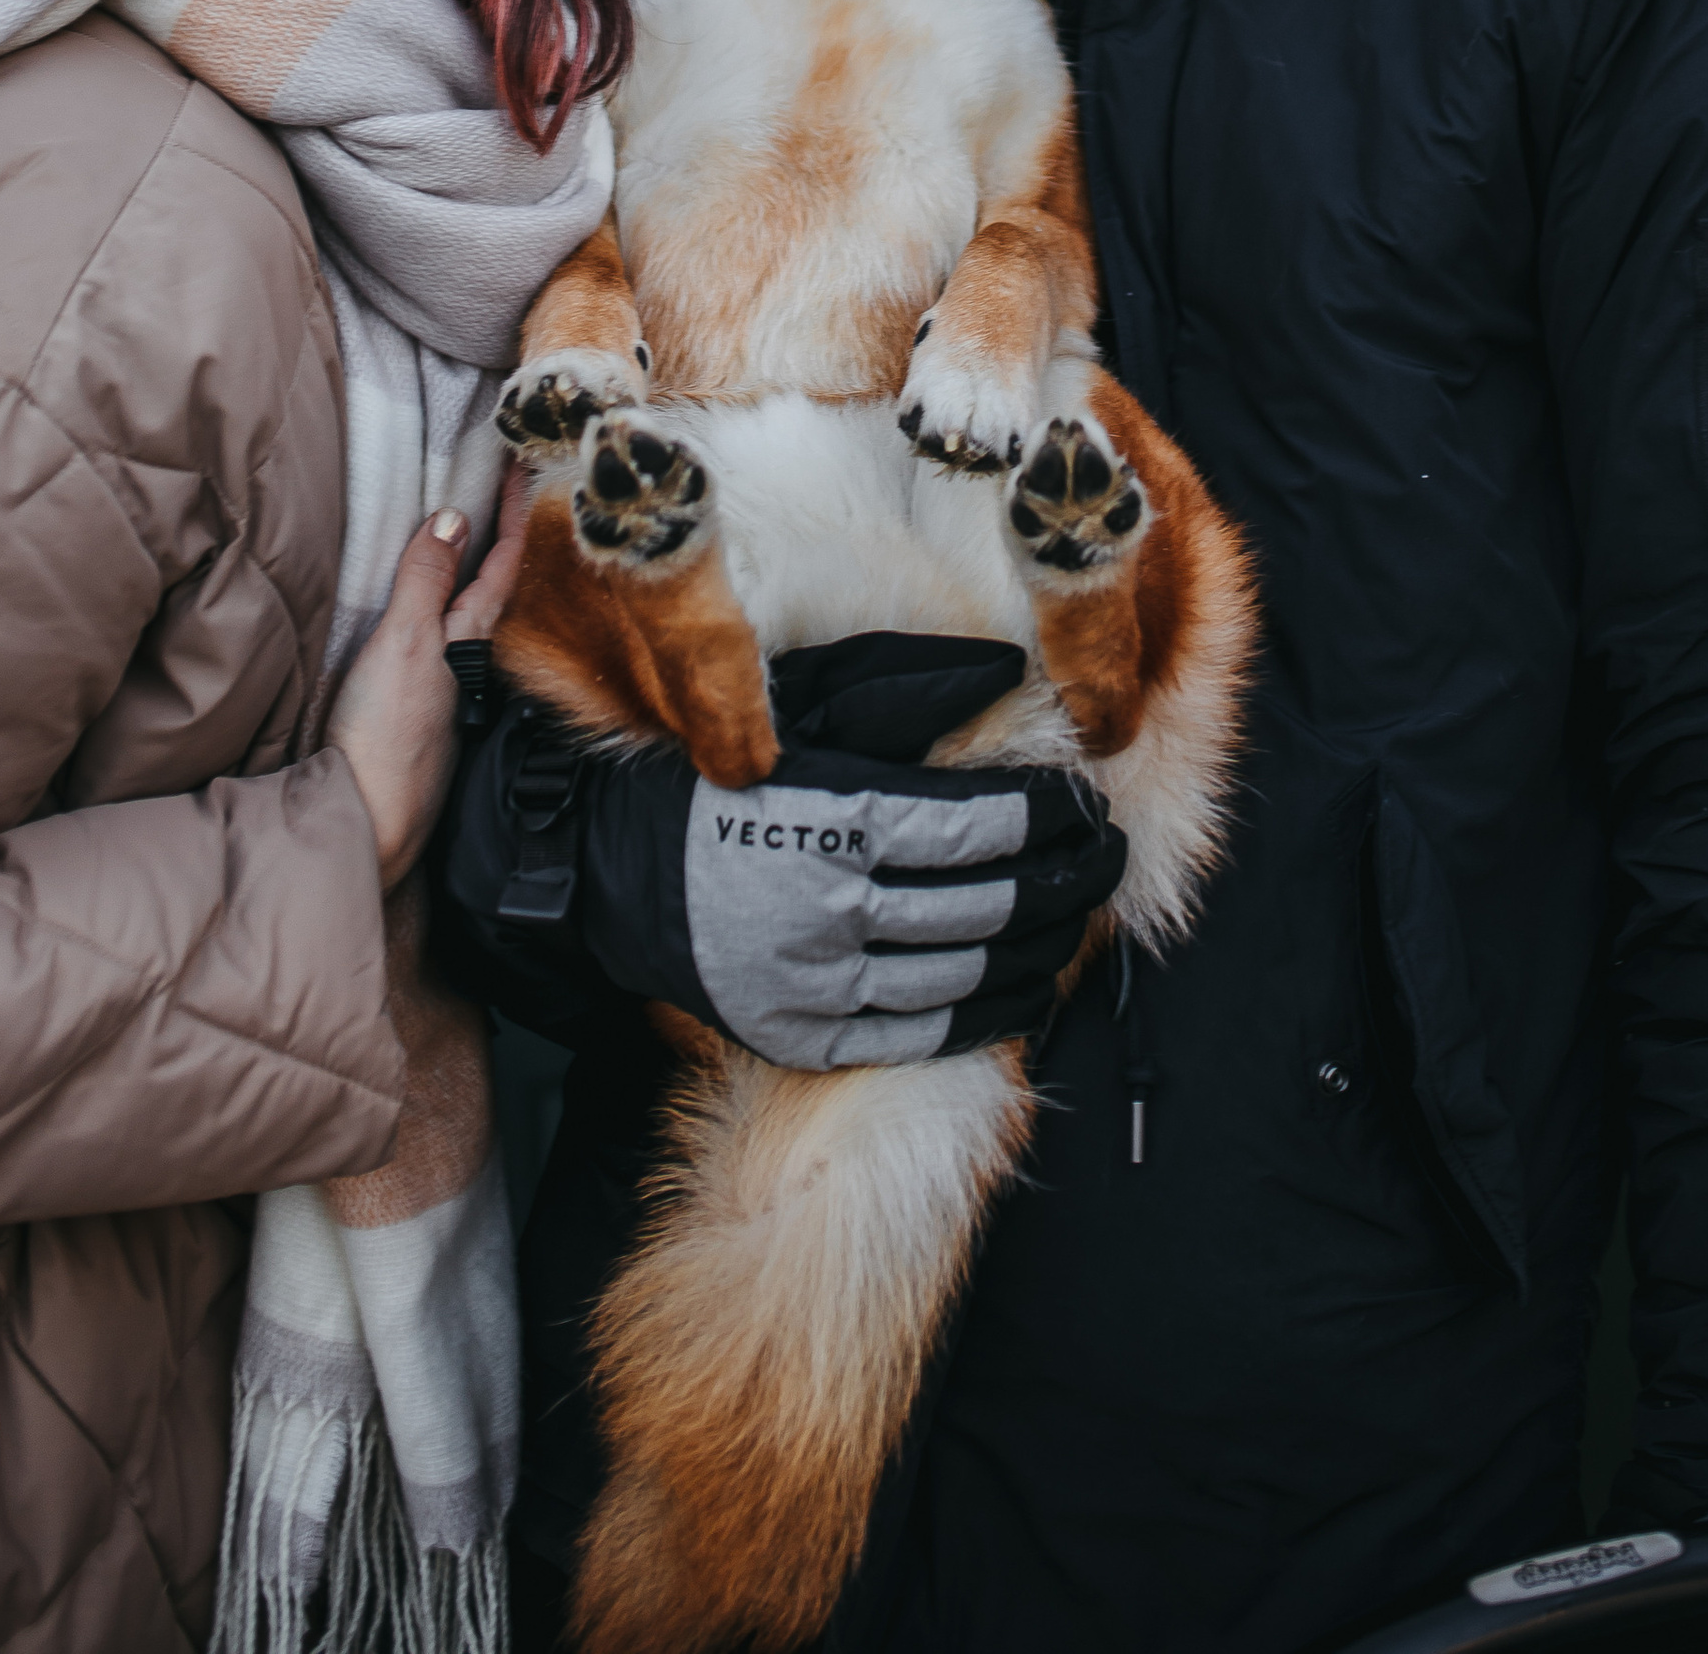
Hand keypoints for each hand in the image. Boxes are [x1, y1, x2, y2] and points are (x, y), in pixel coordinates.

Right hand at [331, 495, 527, 890]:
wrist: (367, 819)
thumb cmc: (388, 734)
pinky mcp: (414, 703)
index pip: (506, 558)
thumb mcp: (406, 643)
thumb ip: (426, 582)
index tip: (528, 462)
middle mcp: (467, 655)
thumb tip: (453, 516)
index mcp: (472, 634)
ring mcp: (444, 680)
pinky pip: (438, 633)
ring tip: (468, 524)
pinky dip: (437, 601)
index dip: (518, 508)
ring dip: (470, 565)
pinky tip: (424, 602)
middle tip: (506, 479)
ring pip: (468, 608)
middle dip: (502, 530)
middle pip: (495, 580)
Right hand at [444, 631, 1126, 1064]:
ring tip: (1084, 914)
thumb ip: (905, 684)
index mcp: (832, 817)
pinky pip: (920, 1037)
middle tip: (1110, 857)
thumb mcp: (799, 705)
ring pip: (966, 976)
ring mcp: (813, 984)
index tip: (1087, 801)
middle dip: (1068, 881)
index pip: (979, 824)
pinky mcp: (799, 1036)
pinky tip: (1030, 988)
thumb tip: (1008, 670)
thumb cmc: (713, 769)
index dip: (1050, 816)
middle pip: (987, 904)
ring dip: (1044, 948)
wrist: (597, 864)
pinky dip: (989, 1016)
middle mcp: (827, 908)